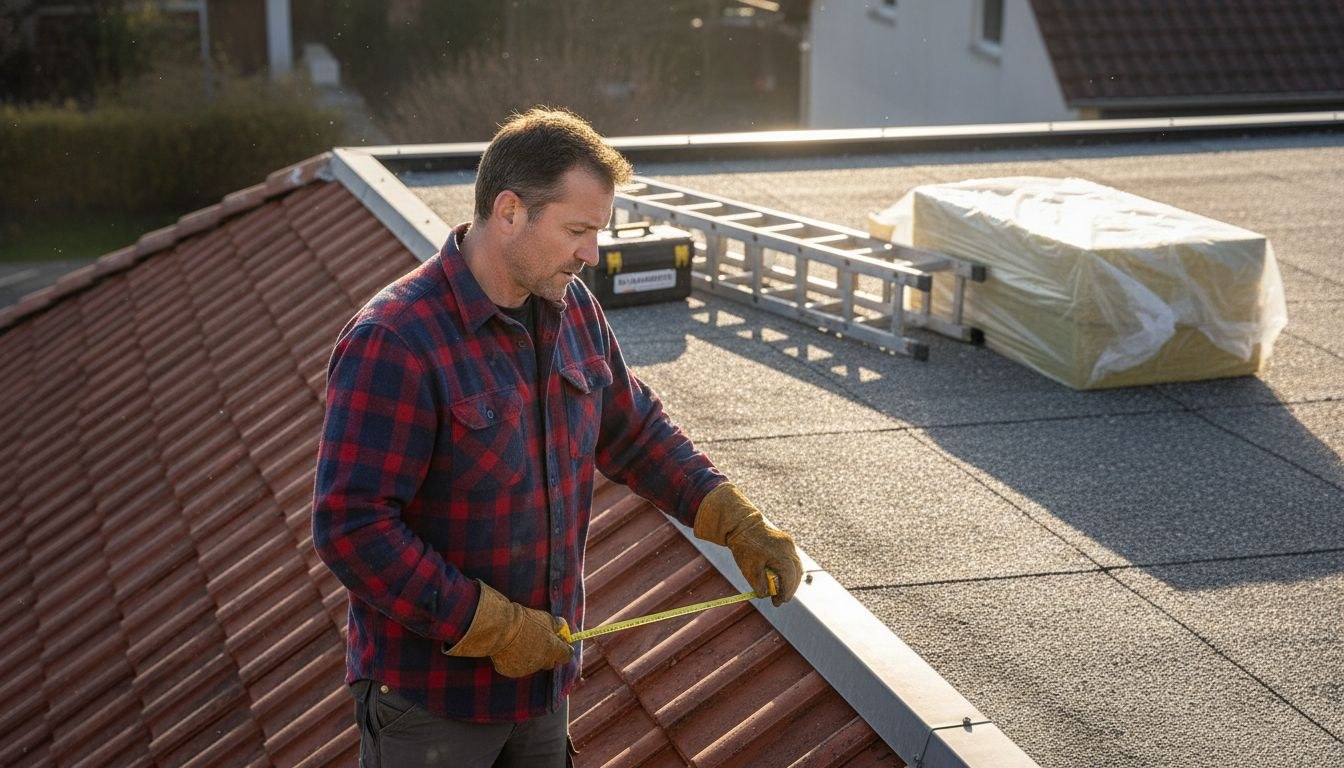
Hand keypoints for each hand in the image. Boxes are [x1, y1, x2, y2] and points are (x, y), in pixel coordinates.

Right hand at [443, 582, 573, 676]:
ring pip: (533, 664)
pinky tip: (510, 648)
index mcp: (553, 650)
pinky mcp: (512, 671)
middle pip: (550, 662)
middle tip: (541, 642)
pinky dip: (515, 659)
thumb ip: (556, 625)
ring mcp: (527, 668)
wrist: (501, 628)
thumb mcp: (545, 618)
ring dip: (531, 656)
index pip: (566, 655)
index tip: (561, 643)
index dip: (564, 649)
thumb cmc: (525, 621)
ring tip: (521, 642)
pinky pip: (517, 666)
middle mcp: (542, 662)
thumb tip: (562, 626)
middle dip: (549, 654)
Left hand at [693, 483, 802, 606]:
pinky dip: (789, 570)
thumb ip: (759, 585)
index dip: (785, 593)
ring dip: (790, 580)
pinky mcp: (786, 541)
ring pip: (796, 566)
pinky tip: (781, 577)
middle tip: (779, 600)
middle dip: (789, 588)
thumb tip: (766, 595)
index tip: (778, 603)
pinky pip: (792, 559)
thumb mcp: (749, 570)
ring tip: (780, 590)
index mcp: (781, 555)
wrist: (741, 524)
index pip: (789, 578)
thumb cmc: (744, 547)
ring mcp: (789, 543)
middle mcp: (789, 548)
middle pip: (796, 573)